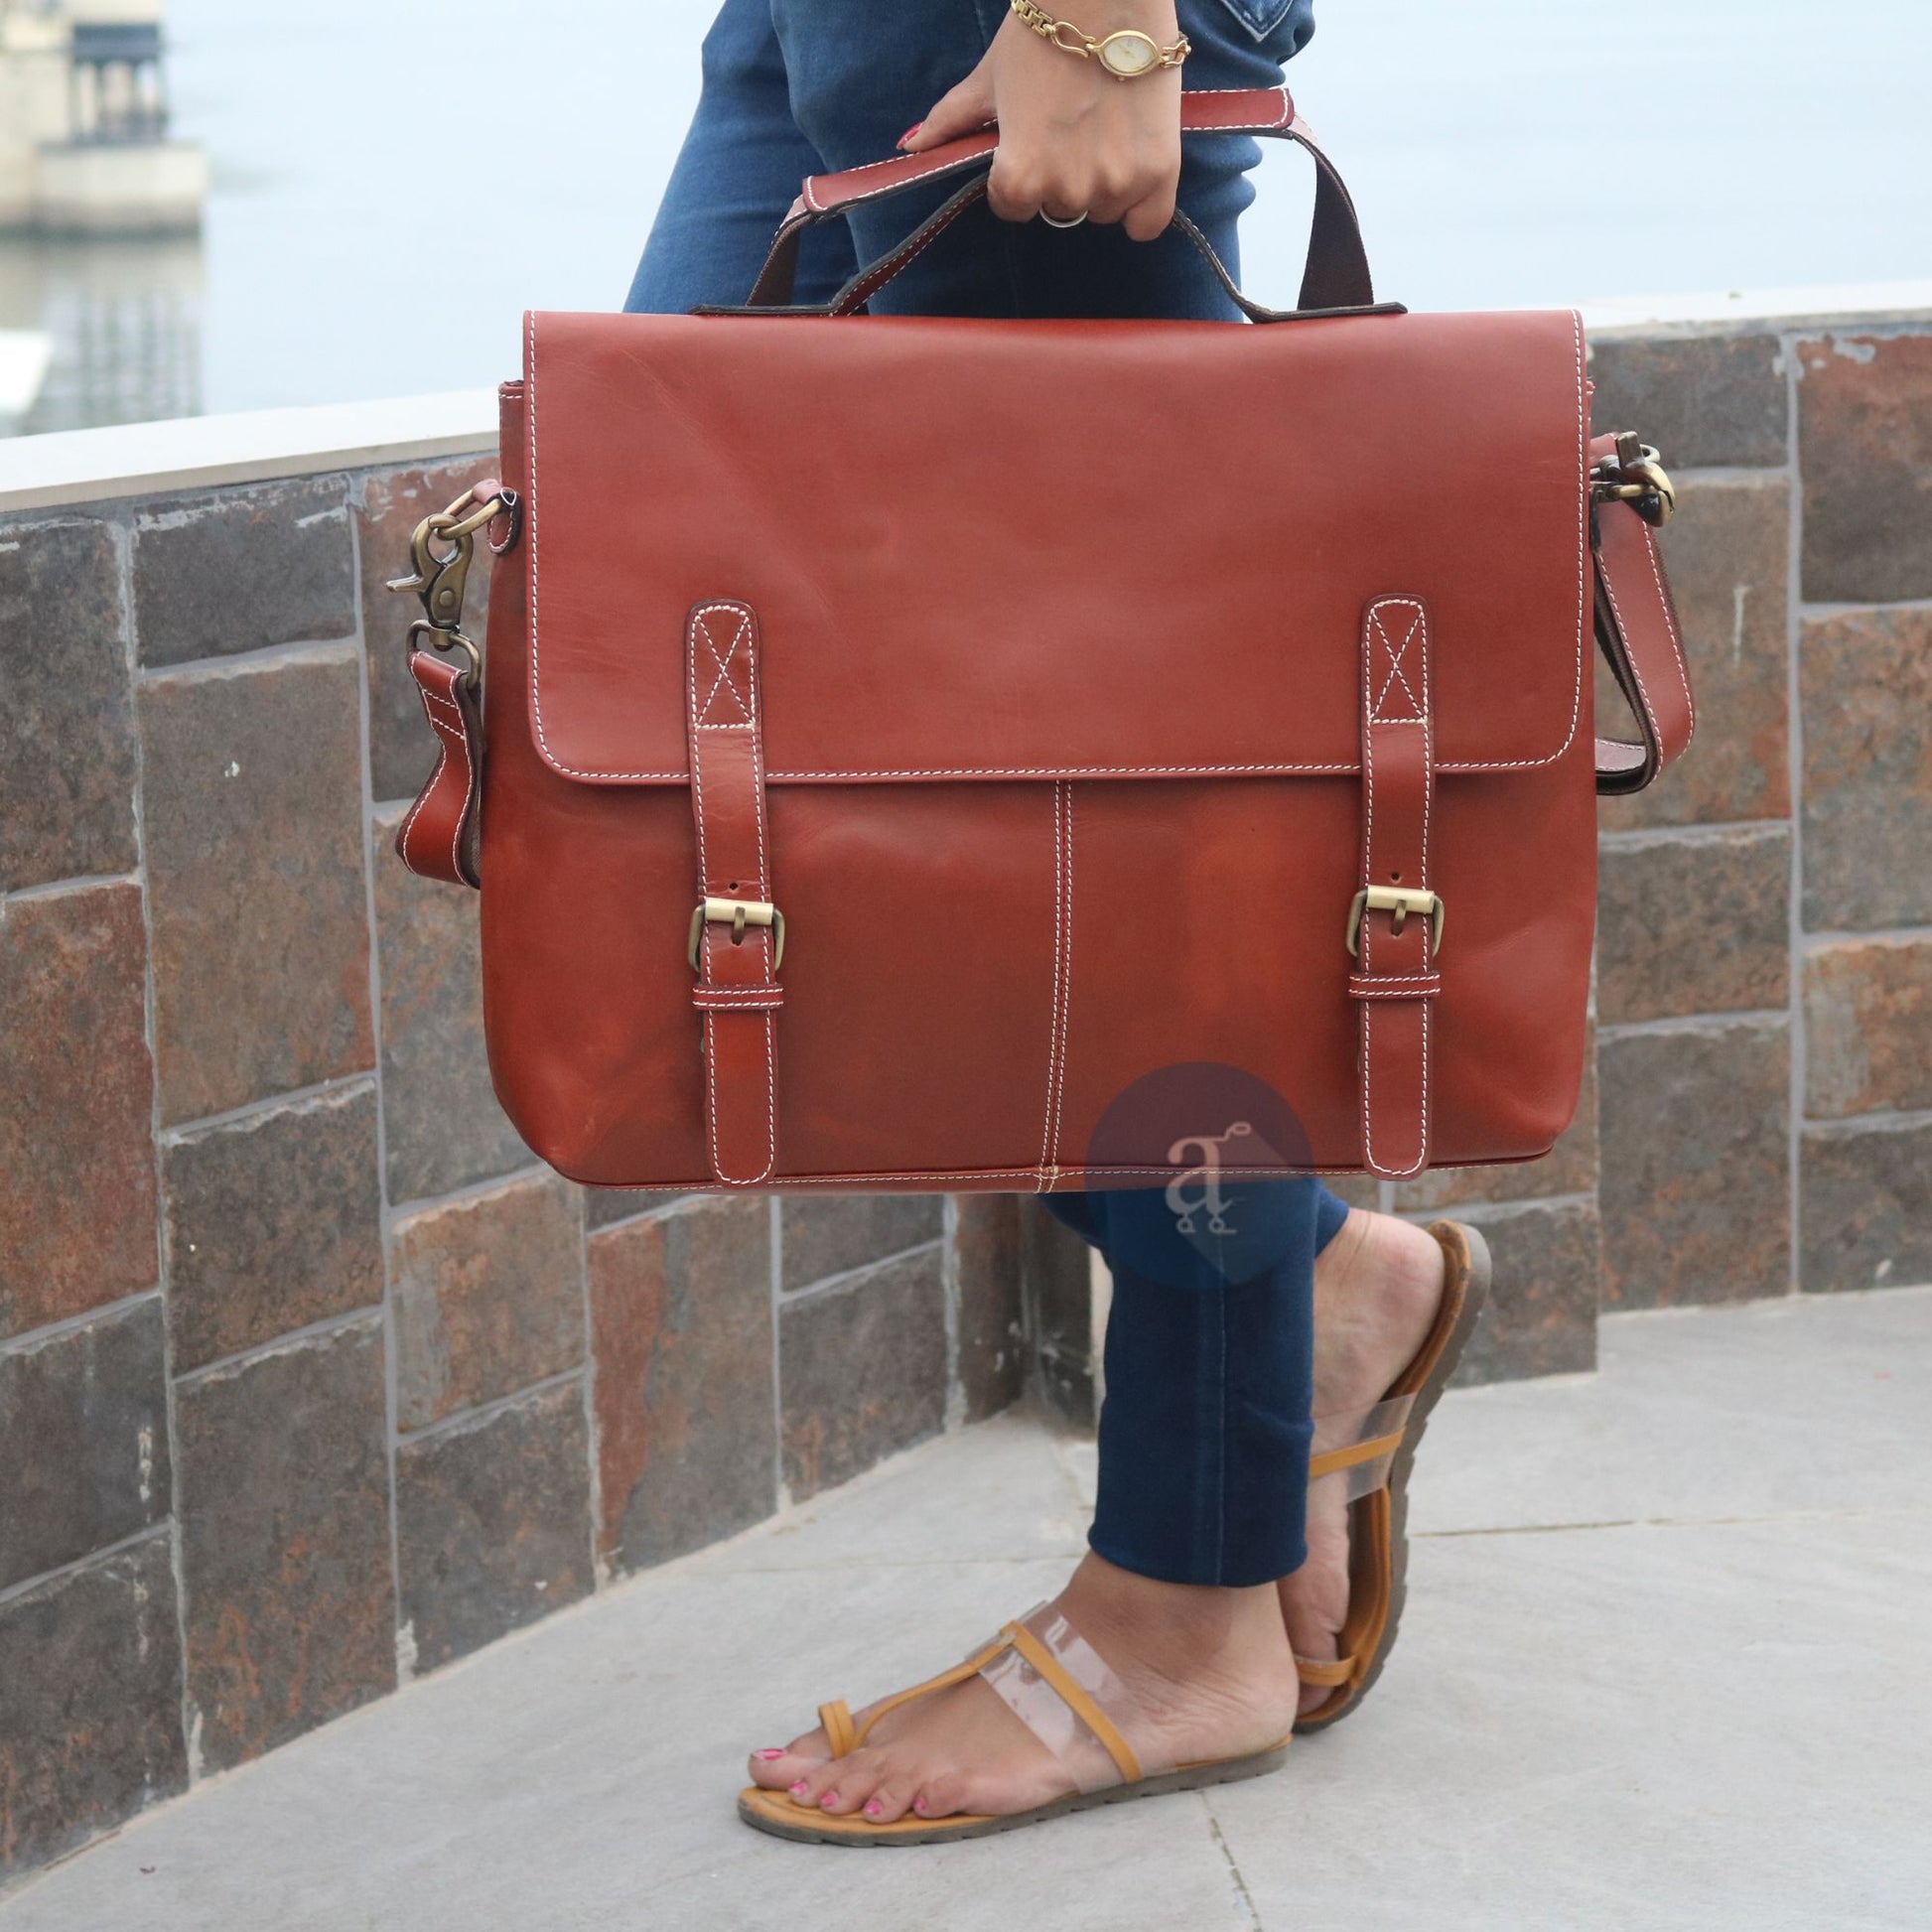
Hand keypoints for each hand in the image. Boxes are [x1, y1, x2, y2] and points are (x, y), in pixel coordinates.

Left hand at [902, 2, 1182, 240]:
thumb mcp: (989, 80)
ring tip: (1108, 128)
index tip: (1035, 139)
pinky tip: (1137, 168)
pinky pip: (1148, 223)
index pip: (1015, 207)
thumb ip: (951, 121)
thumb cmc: (1041, 34)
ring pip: (1103, 211)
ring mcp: (1116, 184)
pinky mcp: (1159, 172)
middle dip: (1063, 174)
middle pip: (1061, 208)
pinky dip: (1142, 206)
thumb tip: (910, 147)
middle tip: (1074, 124)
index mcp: (1019, 177)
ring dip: (1104, 184)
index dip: (1021, 173)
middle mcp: (1067, 190)